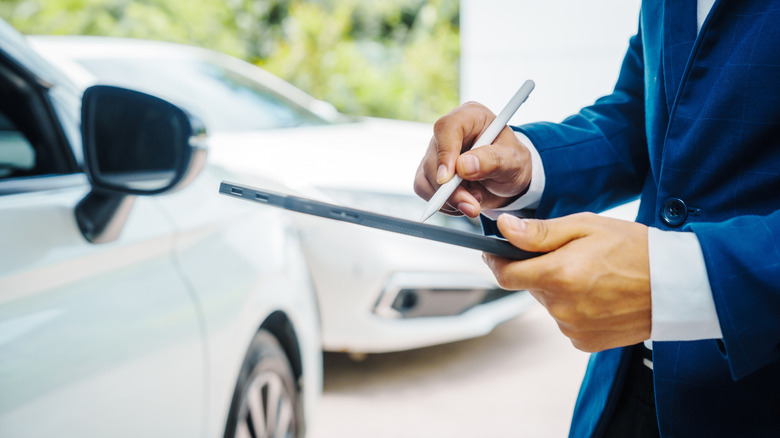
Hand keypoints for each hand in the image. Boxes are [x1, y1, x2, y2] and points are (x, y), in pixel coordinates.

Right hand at [413, 102, 532, 217]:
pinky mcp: (430, 171)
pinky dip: (443, 204)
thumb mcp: (513, 161)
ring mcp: (436, 152)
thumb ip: (492, 161)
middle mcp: (448, 132)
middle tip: (472, 206)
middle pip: (433, 158)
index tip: (448, 179)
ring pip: (425, 177)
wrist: (508, 179)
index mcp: (470, 117)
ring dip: (448, 199)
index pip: (447, 128)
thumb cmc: (512, 162)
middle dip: (450, 189)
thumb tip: (464, 166)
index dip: (445, 153)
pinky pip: (424, 189)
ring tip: (475, 202)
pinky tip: (462, 203)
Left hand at [483, 213, 650, 351]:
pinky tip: (599, 294)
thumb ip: (539, 232)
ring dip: (559, 288)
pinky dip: (574, 307)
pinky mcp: (585, 342)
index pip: (505, 275)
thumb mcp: (586, 227)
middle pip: (530, 286)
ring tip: (593, 274)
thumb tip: (503, 229)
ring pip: (549, 303)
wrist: (678, 285)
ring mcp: (573, 328)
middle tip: (570, 254)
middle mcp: (561, 307)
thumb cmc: (634, 248)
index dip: (496, 260)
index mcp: (558, 276)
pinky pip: (566, 320)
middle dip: (539, 269)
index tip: (495, 251)